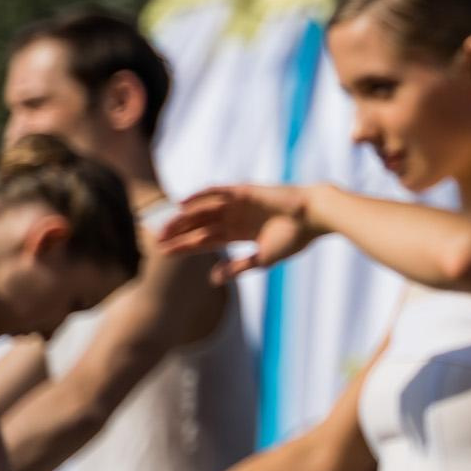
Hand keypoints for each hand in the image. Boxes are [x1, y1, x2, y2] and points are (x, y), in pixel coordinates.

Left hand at [158, 185, 322, 279]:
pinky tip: (182, 204)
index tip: (164, 254)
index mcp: (240, 233)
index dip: (184, 246)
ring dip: (183, 219)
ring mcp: (238, 204)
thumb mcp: (263, 258)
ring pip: (203, 211)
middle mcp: (235, 217)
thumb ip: (238, 267)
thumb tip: (212, 280)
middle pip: (199, 225)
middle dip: (178, 233)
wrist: (313, 217)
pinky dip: (199, 196)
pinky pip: (216, 192)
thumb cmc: (294, 238)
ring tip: (163, 228)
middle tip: (156, 241)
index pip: (205, 240)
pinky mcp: (243, 191)